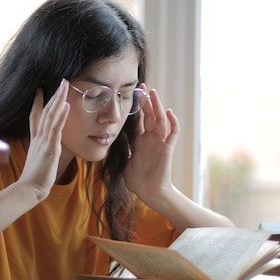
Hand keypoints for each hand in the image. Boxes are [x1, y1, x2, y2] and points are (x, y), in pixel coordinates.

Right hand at [17, 79, 69, 200]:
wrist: (29, 189)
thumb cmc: (35, 178)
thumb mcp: (39, 160)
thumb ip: (42, 151)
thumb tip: (46, 149)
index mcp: (36, 139)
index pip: (36, 116)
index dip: (38, 102)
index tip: (40, 89)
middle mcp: (39, 137)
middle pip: (46, 111)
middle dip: (54, 95)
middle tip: (61, 81)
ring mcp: (44, 141)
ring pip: (51, 115)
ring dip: (58, 99)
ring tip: (64, 85)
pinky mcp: (50, 148)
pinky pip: (56, 129)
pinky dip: (61, 116)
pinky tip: (66, 105)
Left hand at [124, 84, 179, 205]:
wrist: (150, 193)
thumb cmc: (137, 181)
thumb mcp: (123, 162)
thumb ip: (119, 150)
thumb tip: (106, 141)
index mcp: (140, 140)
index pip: (139, 119)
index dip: (136, 107)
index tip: (131, 94)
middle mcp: (150, 139)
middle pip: (150, 115)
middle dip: (146, 101)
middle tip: (142, 86)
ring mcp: (160, 143)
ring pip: (161, 120)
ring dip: (158, 106)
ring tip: (153, 93)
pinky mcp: (167, 149)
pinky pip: (173, 134)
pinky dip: (173, 122)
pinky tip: (170, 112)